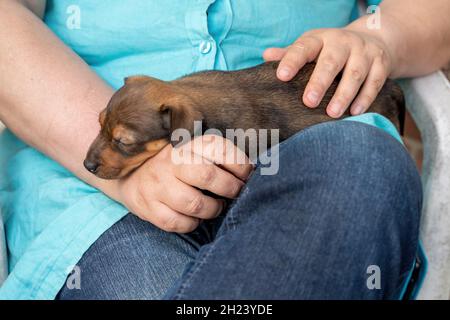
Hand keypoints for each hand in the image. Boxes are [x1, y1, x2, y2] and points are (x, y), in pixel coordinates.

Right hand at [116, 135, 253, 232]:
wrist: (132, 176)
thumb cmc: (176, 166)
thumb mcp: (194, 151)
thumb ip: (220, 157)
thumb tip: (255, 170)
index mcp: (186, 144)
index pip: (218, 148)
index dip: (240, 164)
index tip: (247, 175)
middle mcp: (170, 162)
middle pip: (207, 176)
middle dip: (230, 188)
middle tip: (236, 193)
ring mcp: (158, 185)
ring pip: (195, 204)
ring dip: (213, 209)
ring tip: (216, 206)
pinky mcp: (149, 207)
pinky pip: (178, 223)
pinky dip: (193, 224)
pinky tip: (196, 217)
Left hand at [263, 28, 393, 117]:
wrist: (375, 38)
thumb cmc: (331, 49)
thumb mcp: (312, 47)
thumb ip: (290, 54)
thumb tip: (266, 56)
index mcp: (320, 39)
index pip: (304, 47)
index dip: (292, 60)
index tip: (281, 76)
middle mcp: (343, 42)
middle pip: (331, 61)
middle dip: (320, 82)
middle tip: (309, 102)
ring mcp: (364, 52)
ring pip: (355, 73)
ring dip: (344, 94)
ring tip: (332, 113)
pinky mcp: (381, 64)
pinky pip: (375, 82)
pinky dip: (365, 98)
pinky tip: (355, 112)